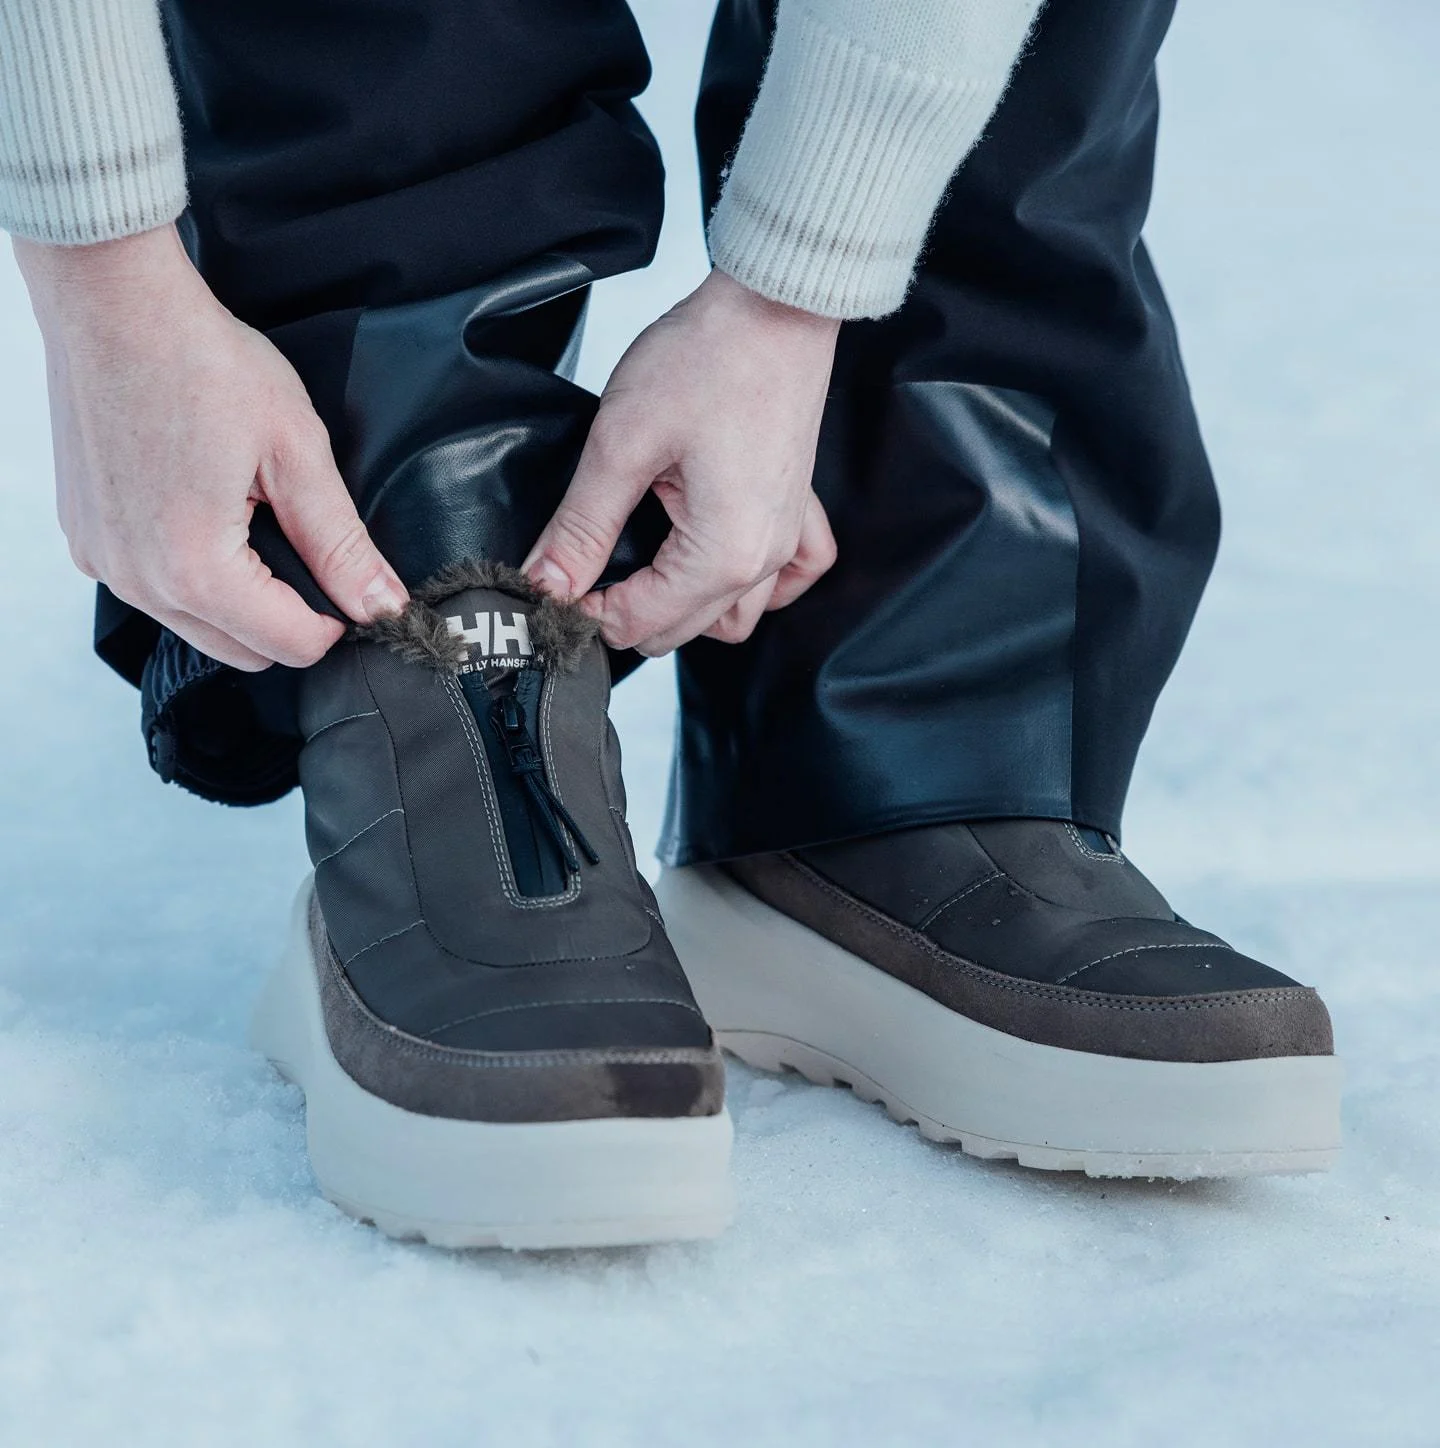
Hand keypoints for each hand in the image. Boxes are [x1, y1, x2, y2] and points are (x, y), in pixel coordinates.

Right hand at [14, 225, 406, 671]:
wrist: (113, 303)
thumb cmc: (201, 361)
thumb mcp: (297, 452)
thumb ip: (342, 544)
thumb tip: (384, 605)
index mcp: (195, 569)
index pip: (292, 647)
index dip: (338, 620)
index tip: (350, 575)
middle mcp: (139, 581)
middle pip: (245, 651)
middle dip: (289, 616)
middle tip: (306, 544)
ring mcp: (103, 562)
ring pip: (199, 627)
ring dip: (241, 598)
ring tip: (254, 518)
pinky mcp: (86, 539)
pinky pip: (155, 590)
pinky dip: (192, 573)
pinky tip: (207, 511)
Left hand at [523, 268, 839, 654]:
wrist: (775, 305)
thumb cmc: (709, 358)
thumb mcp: (621, 444)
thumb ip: (580, 527)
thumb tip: (545, 583)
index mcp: (721, 553)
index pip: (637, 624)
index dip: (582, 611)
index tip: (551, 584)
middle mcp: (762, 560)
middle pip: (680, 631)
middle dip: (622, 613)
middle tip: (578, 572)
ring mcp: (786, 539)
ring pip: (731, 619)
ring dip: (681, 607)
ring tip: (638, 566)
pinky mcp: (796, 512)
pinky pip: (786, 581)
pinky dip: (753, 587)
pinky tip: (714, 560)